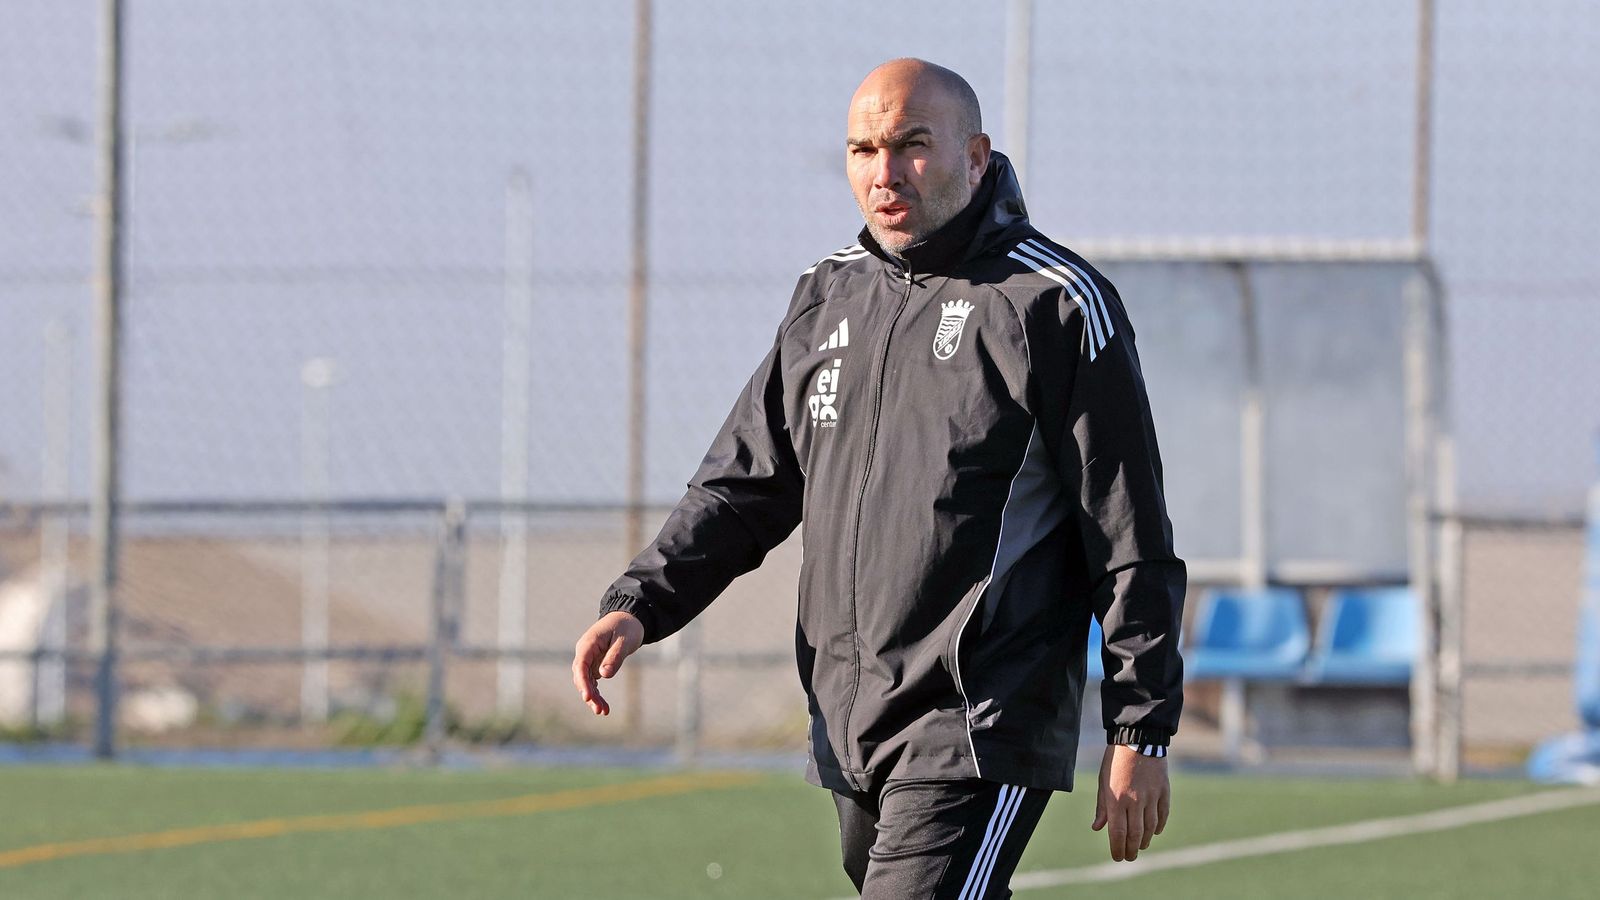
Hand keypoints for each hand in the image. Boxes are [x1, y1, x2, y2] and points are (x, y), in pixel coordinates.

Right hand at [571, 611, 644, 715]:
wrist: (629, 619)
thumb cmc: (627, 627)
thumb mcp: (624, 641)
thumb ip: (614, 657)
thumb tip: (603, 675)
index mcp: (588, 644)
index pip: (581, 666)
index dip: (583, 683)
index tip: (588, 697)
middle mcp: (584, 652)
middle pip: (581, 677)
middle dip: (589, 695)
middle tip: (600, 710)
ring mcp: (588, 659)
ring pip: (586, 682)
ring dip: (593, 697)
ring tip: (604, 712)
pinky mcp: (594, 664)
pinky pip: (592, 681)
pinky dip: (597, 693)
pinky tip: (603, 705)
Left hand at [1090, 744, 1170, 861]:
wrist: (1136, 739)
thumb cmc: (1115, 761)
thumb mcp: (1103, 782)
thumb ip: (1102, 807)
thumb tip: (1097, 827)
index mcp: (1116, 799)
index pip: (1117, 832)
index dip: (1118, 848)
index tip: (1117, 857)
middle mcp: (1134, 800)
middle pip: (1135, 834)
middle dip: (1132, 850)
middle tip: (1130, 857)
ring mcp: (1151, 796)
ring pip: (1150, 827)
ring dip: (1145, 840)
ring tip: (1141, 846)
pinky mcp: (1163, 791)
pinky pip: (1163, 814)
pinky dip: (1159, 826)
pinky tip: (1155, 832)